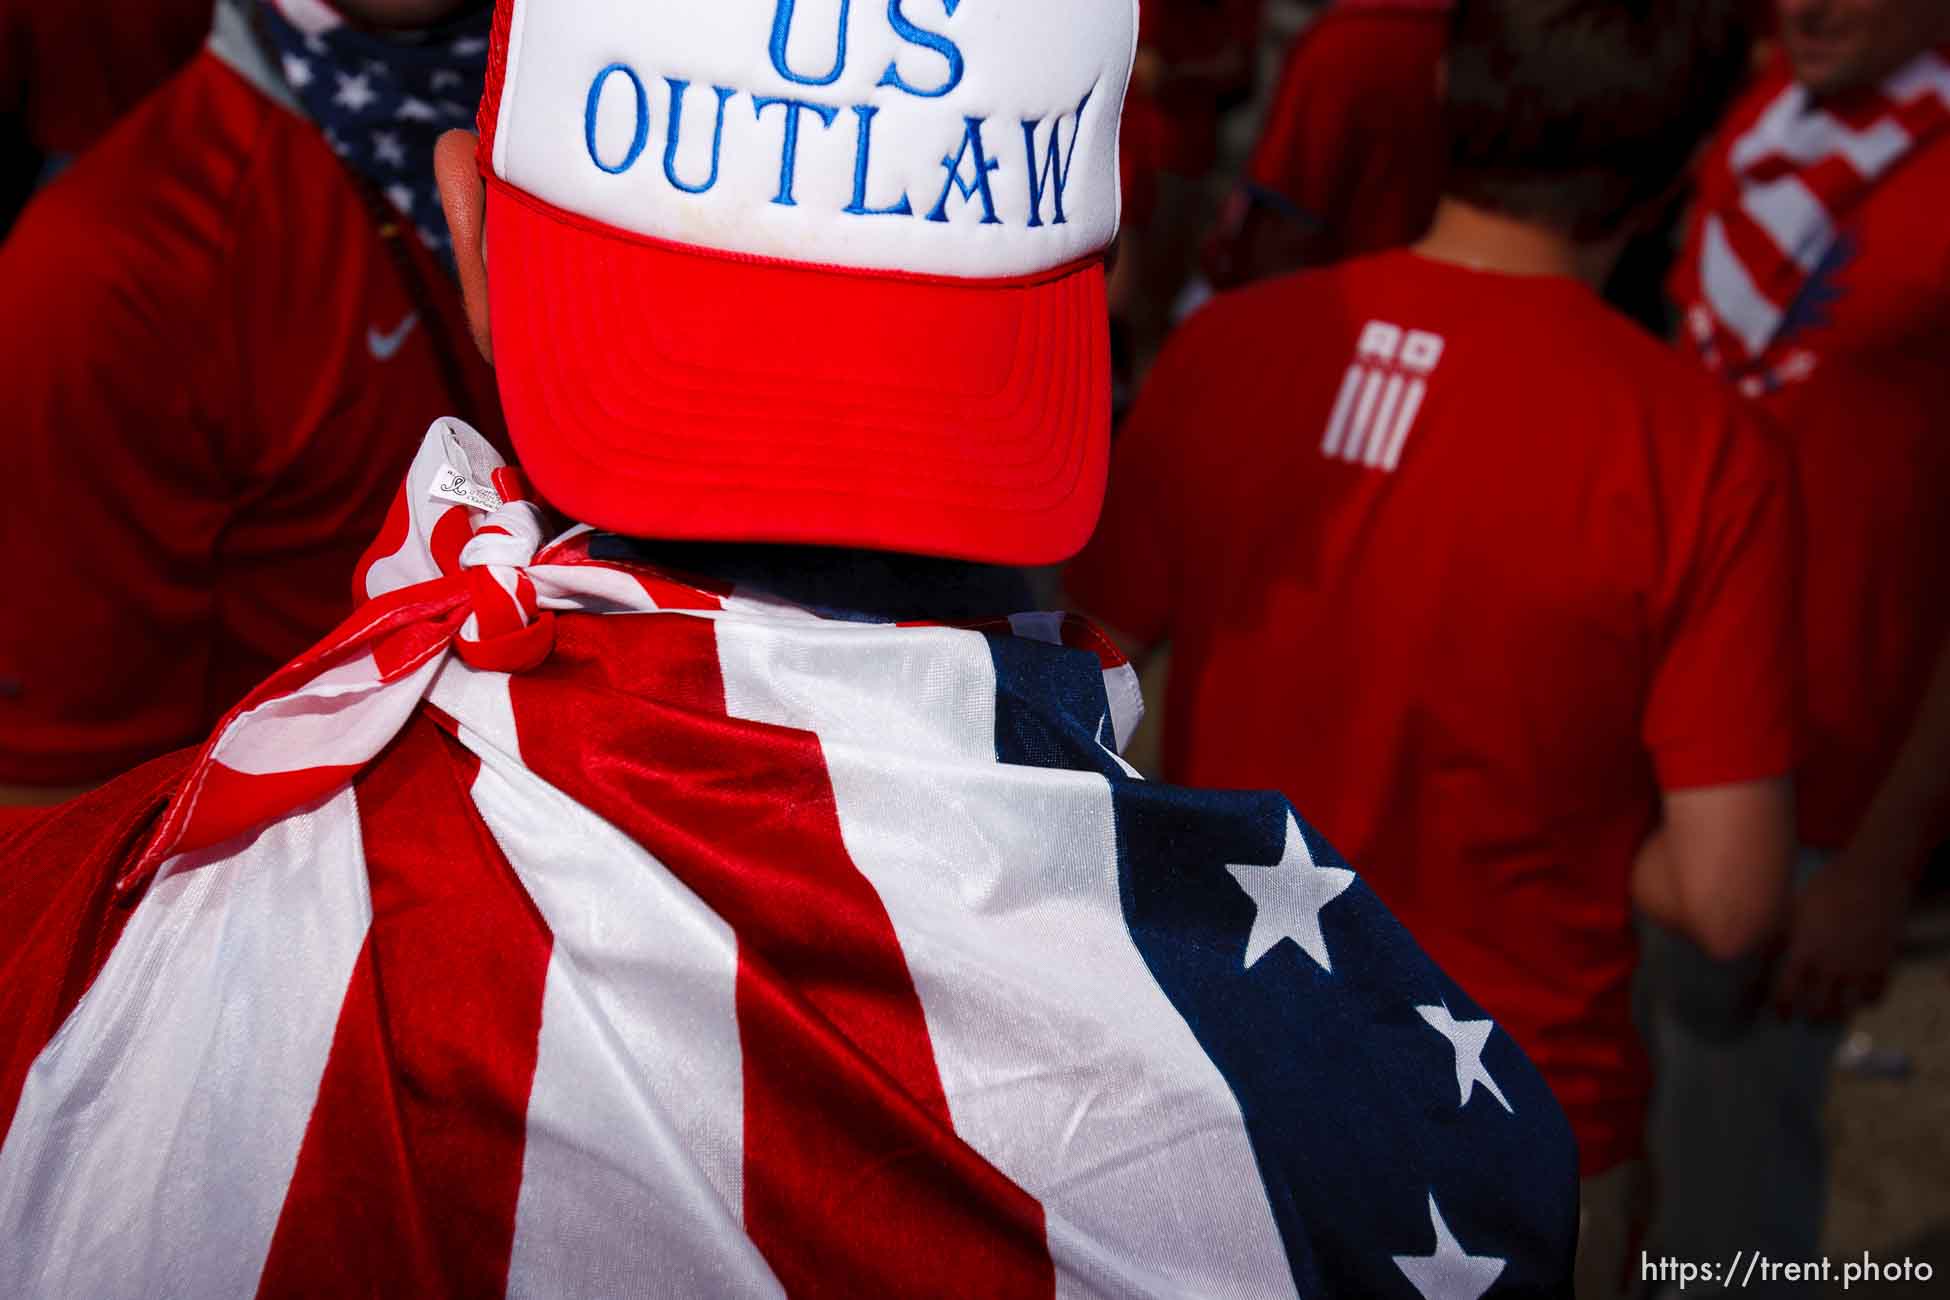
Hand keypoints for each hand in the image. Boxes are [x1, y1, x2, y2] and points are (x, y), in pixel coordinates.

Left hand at [1771, 850, 1912, 1021]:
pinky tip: (1857, 996)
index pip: (1786, 992)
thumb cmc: (1824, 889)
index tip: (1780, 1015)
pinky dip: (1865, 1001)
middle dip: (1809, 1017)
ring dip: (1836, 1015)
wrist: (1872, 876)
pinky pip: (1874, 997)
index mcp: (1804, 950)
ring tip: (1828, 1013)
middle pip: (1818, 1009)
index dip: (1781, 1008)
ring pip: (1846, 1009)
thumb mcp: (1791, 910)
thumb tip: (1747, 955)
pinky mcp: (1883, 965)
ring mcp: (1859, 967)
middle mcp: (1831, 964)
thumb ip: (1774, 937)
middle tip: (1804, 1017)